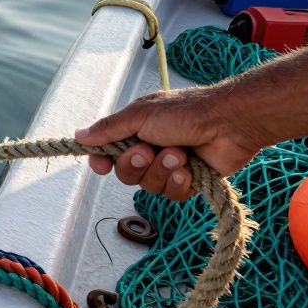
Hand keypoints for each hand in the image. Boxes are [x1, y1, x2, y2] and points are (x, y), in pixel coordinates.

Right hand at [74, 87, 266, 200]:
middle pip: (125, 173)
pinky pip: (171, 194)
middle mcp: (150, 149)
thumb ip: (109, 129)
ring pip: (149, 186)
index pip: (108, 153)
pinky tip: (190, 168)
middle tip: (149, 150)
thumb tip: (79, 135)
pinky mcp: (188, 181)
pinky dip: (179, 182)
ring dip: (162, 171)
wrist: (229, 124)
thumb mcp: (140, 115)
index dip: (102, 162)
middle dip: (136, 164)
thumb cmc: (186, 112)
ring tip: (179, 154)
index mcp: (136, 130)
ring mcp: (169, 166)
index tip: (101, 165)